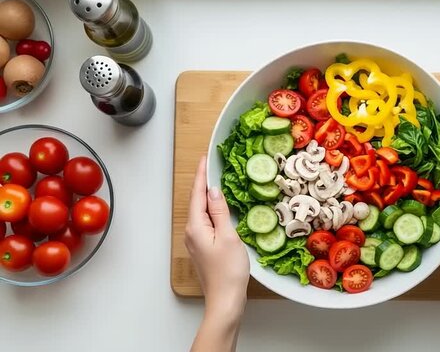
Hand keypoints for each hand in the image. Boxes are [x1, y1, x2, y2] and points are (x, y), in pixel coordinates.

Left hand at [185, 156, 249, 315]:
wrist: (225, 300)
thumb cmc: (228, 271)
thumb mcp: (228, 236)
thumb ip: (220, 212)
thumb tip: (214, 191)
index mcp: (196, 226)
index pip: (198, 193)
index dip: (201, 174)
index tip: (205, 157)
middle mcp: (192, 232)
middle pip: (198, 201)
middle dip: (204, 182)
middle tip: (213, 164)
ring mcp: (197, 241)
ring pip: (202, 212)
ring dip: (210, 197)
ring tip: (219, 181)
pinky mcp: (204, 248)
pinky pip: (207, 222)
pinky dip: (214, 211)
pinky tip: (222, 208)